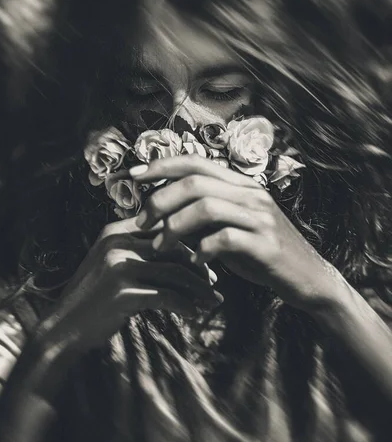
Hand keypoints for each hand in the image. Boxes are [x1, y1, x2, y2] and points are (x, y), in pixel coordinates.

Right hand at [39, 216, 222, 351]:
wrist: (64, 328)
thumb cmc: (95, 299)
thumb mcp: (112, 265)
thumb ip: (141, 253)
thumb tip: (184, 255)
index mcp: (116, 231)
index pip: (167, 228)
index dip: (192, 244)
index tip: (207, 264)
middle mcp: (117, 243)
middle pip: (176, 248)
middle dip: (201, 268)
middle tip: (214, 285)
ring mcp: (119, 266)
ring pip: (176, 272)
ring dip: (200, 289)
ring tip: (213, 302)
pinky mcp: (123, 292)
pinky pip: (167, 296)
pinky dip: (186, 305)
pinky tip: (194, 314)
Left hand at [130, 155, 341, 311]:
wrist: (307, 279)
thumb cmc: (262, 255)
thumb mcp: (231, 231)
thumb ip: (203, 220)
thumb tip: (162, 216)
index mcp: (241, 186)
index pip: (196, 162)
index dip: (162, 165)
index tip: (133, 175)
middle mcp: (251, 194)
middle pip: (194, 182)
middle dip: (160, 200)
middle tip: (141, 223)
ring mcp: (260, 218)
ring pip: (206, 207)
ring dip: (174, 227)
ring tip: (160, 247)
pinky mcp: (266, 244)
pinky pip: (225, 239)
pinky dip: (203, 250)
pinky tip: (196, 263)